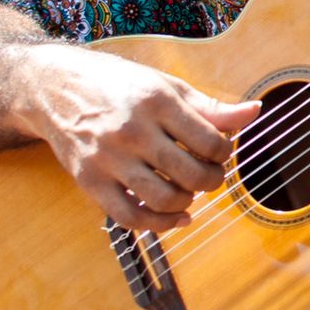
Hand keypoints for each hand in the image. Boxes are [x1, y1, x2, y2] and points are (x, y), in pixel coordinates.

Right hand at [16, 45, 260, 230]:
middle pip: (191, 174)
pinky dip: (160, 225)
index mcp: (157, 102)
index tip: (221, 151)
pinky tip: (178, 217)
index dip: (226, 153)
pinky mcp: (89, 181)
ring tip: (190, 190)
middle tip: (211, 174)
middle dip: (213, 180)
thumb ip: (210, 106)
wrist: (54, 87)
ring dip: (189, 201)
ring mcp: (108, 159)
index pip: (210, 141)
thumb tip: (254, 112)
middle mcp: (132, 131)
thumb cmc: (118, 84)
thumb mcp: (166, 85)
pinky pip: (130, 217)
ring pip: (163, 198)